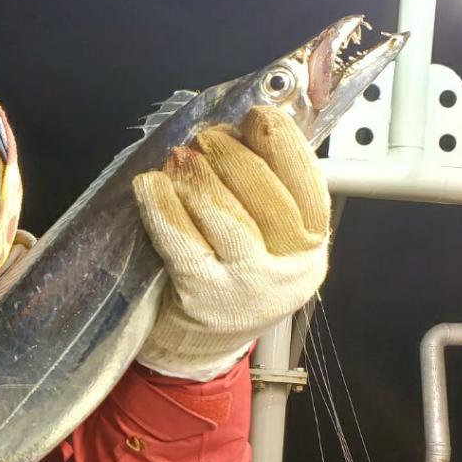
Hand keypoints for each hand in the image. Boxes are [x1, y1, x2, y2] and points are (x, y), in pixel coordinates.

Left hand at [133, 106, 329, 379]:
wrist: (201, 344)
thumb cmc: (232, 277)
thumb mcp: (268, 240)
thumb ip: (268, 190)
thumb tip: (245, 126)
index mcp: (310, 247)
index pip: (309, 187)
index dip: (284, 145)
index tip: (258, 116)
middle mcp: (288, 271)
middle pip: (267, 199)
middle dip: (234, 157)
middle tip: (205, 138)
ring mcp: (246, 287)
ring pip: (227, 218)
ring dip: (199, 178)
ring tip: (179, 157)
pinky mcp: (203, 298)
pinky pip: (182, 243)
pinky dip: (163, 208)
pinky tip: (150, 185)